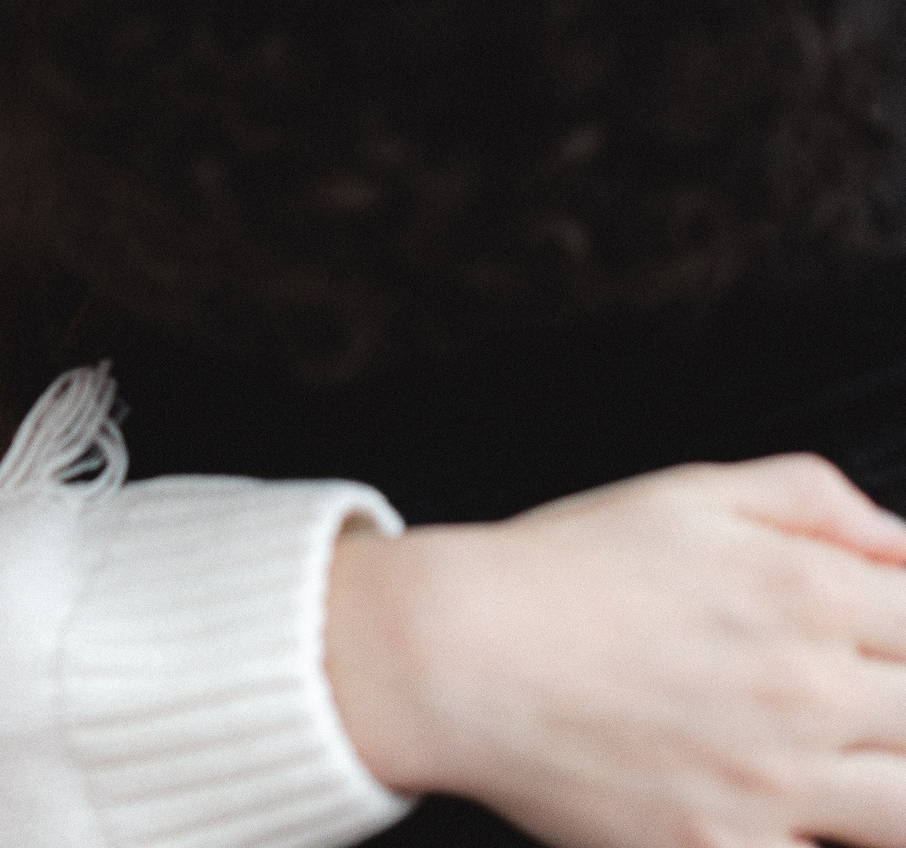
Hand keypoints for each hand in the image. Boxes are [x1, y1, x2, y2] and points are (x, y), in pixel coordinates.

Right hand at [326, 455, 905, 847]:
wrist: (450, 655)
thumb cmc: (559, 571)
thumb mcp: (686, 495)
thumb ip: (811, 499)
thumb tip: (900, 546)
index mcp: (808, 595)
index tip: (886, 644)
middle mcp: (806, 694)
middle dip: (900, 712)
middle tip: (851, 706)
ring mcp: (771, 787)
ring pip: (904, 815)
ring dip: (885, 789)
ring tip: (838, 764)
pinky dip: (812, 834)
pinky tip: (780, 807)